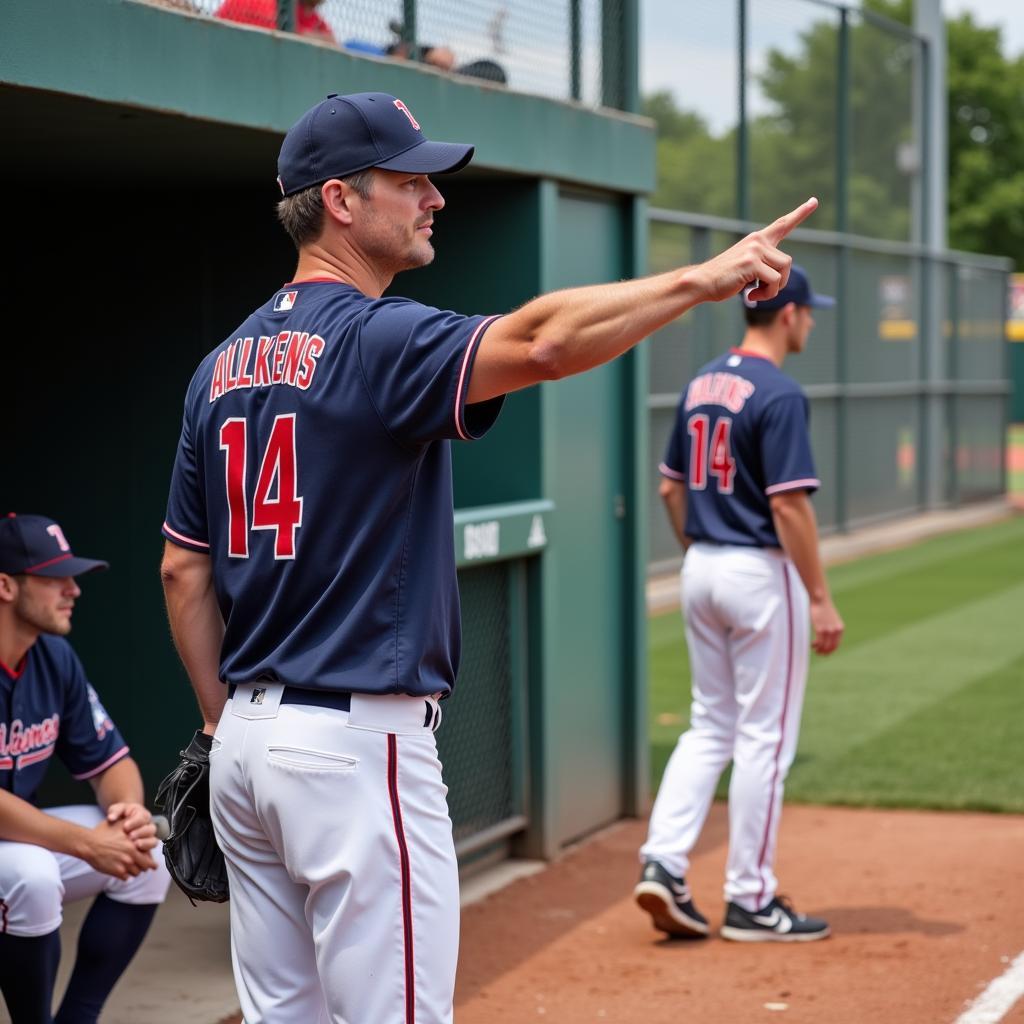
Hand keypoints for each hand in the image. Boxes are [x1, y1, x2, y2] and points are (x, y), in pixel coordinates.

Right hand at [78, 819, 157, 879]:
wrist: (89, 844)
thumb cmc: (103, 833)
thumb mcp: (122, 825)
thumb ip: (133, 828)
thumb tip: (141, 828)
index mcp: (135, 843)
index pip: (149, 854)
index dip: (150, 858)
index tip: (152, 863)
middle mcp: (132, 854)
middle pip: (145, 865)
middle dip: (145, 867)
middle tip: (146, 868)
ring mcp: (125, 864)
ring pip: (136, 873)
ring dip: (134, 871)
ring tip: (131, 869)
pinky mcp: (117, 872)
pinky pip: (126, 878)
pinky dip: (125, 876)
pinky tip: (122, 872)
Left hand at [107, 801, 158, 851]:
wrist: (123, 821)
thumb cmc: (121, 815)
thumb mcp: (117, 809)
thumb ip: (115, 811)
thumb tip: (112, 817)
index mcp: (142, 814)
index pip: (142, 817)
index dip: (135, 822)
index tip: (125, 826)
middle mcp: (148, 825)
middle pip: (151, 829)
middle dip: (140, 833)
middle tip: (130, 836)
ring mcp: (148, 836)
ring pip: (153, 840)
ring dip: (145, 843)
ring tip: (135, 845)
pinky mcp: (146, 845)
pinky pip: (150, 849)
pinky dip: (145, 852)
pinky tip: (137, 852)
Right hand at [693, 198, 818, 303]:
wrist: (702, 282)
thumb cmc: (724, 279)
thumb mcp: (747, 266)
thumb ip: (764, 264)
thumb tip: (780, 275)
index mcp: (757, 240)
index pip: (782, 224)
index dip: (800, 213)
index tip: (814, 201)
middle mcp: (757, 241)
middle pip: (787, 262)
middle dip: (780, 282)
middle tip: (761, 291)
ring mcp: (754, 250)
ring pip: (783, 272)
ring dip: (773, 289)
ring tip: (755, 294)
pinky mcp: (752, 263)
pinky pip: (773, 282)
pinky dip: (766, 295)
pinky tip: (751, 297)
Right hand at [810, 596, 843, 654]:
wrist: (820, 599)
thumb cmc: (823, 608)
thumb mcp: (831, 619)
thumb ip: (831, 627)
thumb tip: (826, 635)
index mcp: (840, 628)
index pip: (836, 645)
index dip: (830, 651)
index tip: (824, 652)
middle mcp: (836, 631)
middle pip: (831, 648)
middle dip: (824, 652)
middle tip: (818, 653)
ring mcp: (828, 630)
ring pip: (824, 646)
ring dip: (819, 650)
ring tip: (814, 649)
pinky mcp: (820, 629)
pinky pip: (818, 642)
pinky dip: (815, 645)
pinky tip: (812, 645)